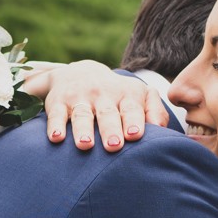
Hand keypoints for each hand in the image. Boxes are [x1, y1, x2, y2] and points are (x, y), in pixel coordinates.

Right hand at [22, 61, 168, 151]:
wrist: (79, 72)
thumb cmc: (117, 95)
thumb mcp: (139, 96)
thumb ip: (154, 110)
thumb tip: (162, 129)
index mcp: (126, 94)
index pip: (131, 109)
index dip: (134, 121)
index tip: (135, 135)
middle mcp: (103, 94)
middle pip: (107, 114)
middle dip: (111, 129)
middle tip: (114, 145)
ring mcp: (80, 98)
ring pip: (82, 115)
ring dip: (83, 130)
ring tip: (85, 145)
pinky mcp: (59, 103)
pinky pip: (57, 115)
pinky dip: (55, 126)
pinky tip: (56, 138)